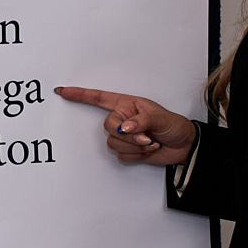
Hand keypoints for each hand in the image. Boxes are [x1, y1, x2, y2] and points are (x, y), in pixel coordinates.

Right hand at [55, 86, 197, 166]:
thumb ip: (140, 121)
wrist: (184, 146)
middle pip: (107, 127)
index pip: (99, 98)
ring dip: (134, 147)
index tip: (63, 91)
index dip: (80, 95)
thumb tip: (124, 127)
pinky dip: (136, 156)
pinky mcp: (128, 151)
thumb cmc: (174, 125)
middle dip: (127, 136)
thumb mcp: (160, 117)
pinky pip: (121, 156)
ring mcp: (125, 136)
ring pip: (113, 144)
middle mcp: (123, 119)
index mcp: (127, 104)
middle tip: (146, 138)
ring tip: (151, 143)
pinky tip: (148, 151)